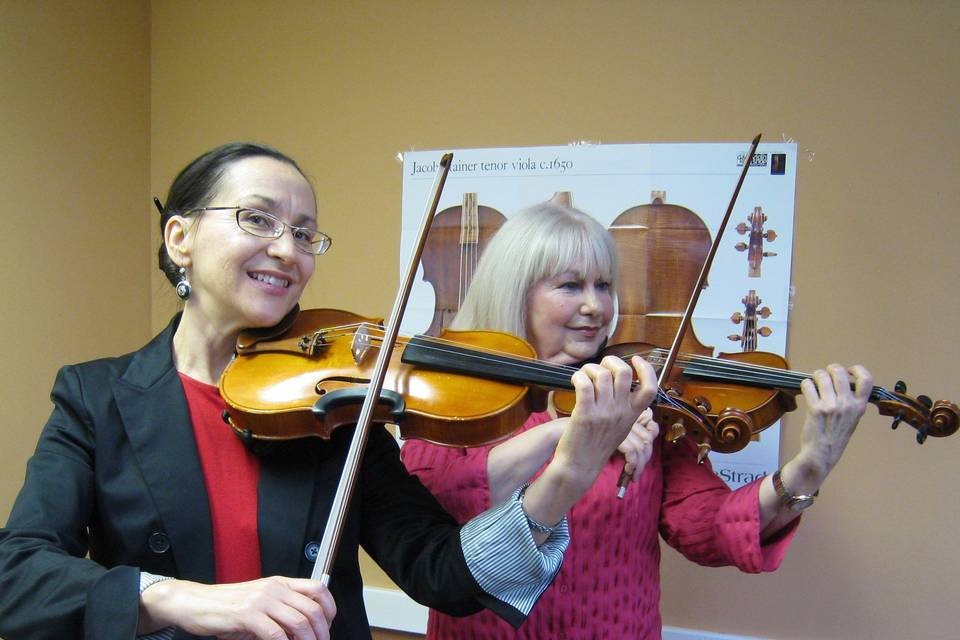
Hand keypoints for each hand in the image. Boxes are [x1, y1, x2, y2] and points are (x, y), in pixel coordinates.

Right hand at [139, 576, 336, 639]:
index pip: (317, 589)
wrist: (195, 602)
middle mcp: (274, 588)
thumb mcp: (259, 602)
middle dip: (321, 632)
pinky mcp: (246, 614)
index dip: (329, 609)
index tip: (328, 626)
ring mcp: (260, 600)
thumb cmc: (227, 605)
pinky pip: (274, 633)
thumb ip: (281, 611)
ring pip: (298, 622)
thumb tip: (303, 631)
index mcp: (280, 583)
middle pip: (312, 609)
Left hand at [554, 354, 656, 485]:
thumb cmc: (597, 444)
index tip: (635, 359)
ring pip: (602, 374)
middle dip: (610, 361)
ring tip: (584, 375)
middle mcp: (620, 411)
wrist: (580, 465)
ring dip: (590, 369)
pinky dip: (578, 376)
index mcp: (632, 414)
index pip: (650, 387)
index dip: (646, 369)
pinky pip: (585, 383)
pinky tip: (575, 381)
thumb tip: (624, 382)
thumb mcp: (621, 426)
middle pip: (624, 372)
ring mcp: (604, 412)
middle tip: (600, 368)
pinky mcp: (585, 414)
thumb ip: (626, 407)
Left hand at [794, 363, 872, 482]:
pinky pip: (808, 385)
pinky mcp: (815, 409)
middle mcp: (847, 404)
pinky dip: (805, 384)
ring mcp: (831, 406)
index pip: (866, 380)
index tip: (849, 371)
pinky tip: (806, 389)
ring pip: (822, 376)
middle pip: (840, 372)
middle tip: (825, 374)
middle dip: (830, 369)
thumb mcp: (852, 420)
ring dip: (816, 375)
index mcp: (859, 406)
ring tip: (814, 382)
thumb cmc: (835, 437)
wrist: (821, 454)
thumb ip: (851, 402)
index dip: (857, 370)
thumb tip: (843, 383)